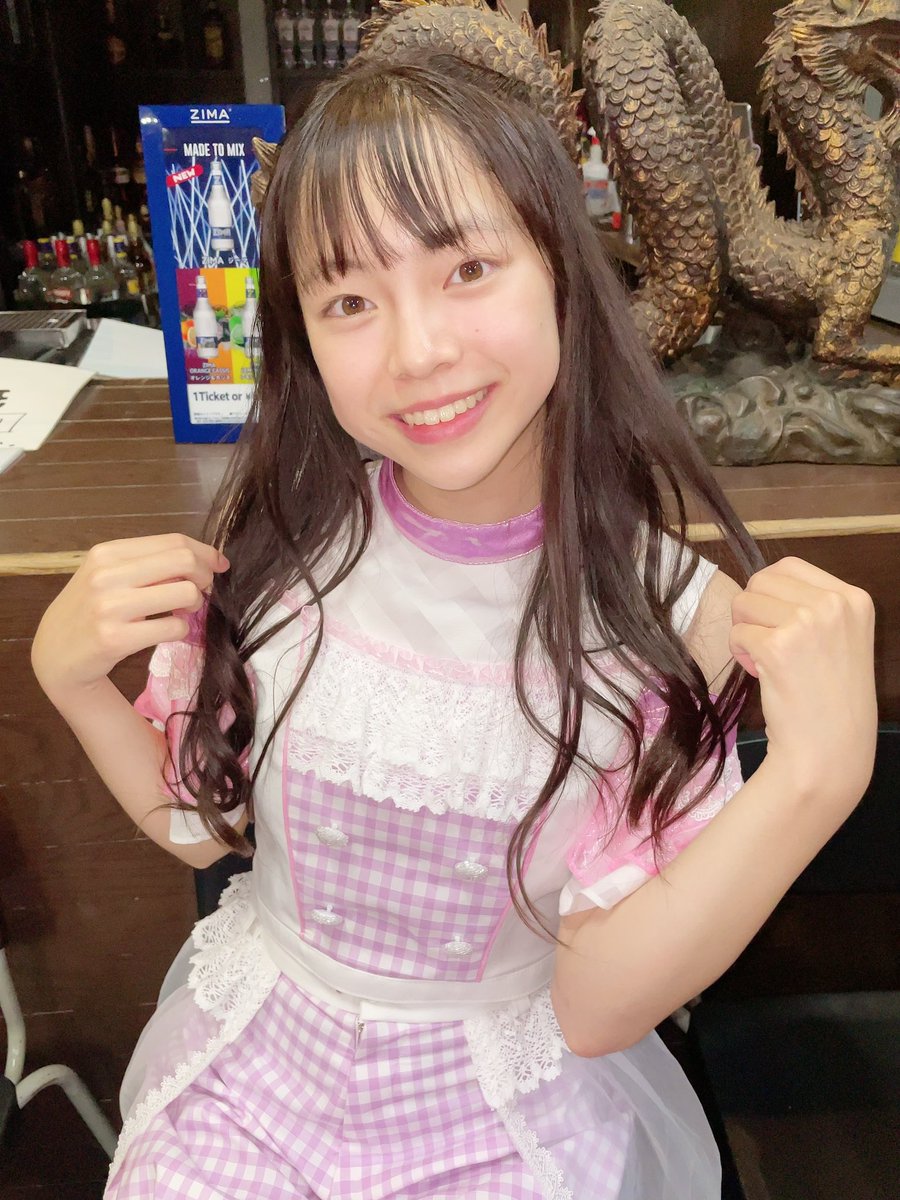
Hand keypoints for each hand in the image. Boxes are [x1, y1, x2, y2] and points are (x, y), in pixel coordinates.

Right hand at [31, 533, 229, 700]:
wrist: (54, 654)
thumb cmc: (88, 610)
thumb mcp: (107, 575)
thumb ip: (146, 563)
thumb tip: (204, 559)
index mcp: (107, 553)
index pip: (173, 541)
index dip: (205, 552)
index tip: (219, 565)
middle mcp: (107, 575)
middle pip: (183, 561)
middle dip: (205, 576)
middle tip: (203, 591)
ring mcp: (110, 607)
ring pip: (185, 593)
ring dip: (195, 605)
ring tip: (184, 612)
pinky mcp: (116, 639)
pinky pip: (173, 628)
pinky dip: (180, 630)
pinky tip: (168, 631)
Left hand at [729, 557, 876, 808]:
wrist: (829, 749)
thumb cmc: (830, 698)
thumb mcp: (840, 638)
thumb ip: (812, 605)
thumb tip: (760, 581)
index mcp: (854, 598)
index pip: (789, 566)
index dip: (770, 593)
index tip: (778, 623)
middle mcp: (834, 604)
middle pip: (761, 580)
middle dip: (753, 610)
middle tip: (767, 643)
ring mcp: (807, 623)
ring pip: (744, 603)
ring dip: (745, 631)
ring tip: (765, 660)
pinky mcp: (778, 646)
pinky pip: (736, 633)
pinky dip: (740, 653)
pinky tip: (760, 673)